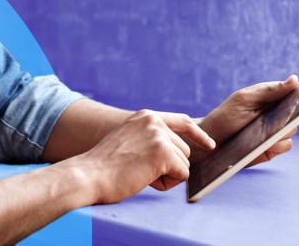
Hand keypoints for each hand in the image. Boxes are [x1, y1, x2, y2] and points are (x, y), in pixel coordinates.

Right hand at [70, 109, 215, 204]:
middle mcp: (154, 121)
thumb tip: (176, 152)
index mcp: (145, 116)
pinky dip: (167, 183)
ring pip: (184, 163)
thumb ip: (150, 139)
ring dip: (166, 175)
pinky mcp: (163, 153)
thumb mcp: (128, 140)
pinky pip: (182, 174)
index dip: (199, 134)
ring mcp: (159, 135)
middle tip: (140, 170)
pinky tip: (145, 179)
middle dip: (169, 166)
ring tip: (139, 173)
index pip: (182, 121)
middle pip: (184, 150)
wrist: (88, 175)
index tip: (210, 145)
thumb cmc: (104, 166)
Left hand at [195, 75, 298, 167]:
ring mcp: (274, 132)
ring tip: (265, 130)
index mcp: (270, 98)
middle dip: (291, 113)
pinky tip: (265, 143)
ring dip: (281, 130)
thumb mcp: (245, 99)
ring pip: (292, 130)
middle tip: (281, 113)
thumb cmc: (226, 116)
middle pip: (297, 113)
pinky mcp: (272, 149)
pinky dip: (277, 144)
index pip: (292, 93)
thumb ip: (270, 90)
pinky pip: (285, 145)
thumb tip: (296, 79)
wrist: (210, 142)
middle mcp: (275, 115)